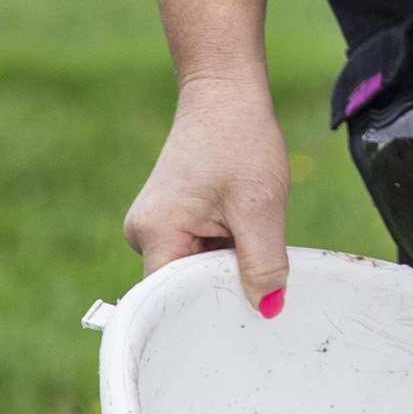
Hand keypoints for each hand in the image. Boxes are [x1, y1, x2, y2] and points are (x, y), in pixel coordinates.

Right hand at [124, 66, 295, 313]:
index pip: (171, 302)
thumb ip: (263, 262)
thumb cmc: (240, 140)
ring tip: (251, 235)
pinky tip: (243, 229)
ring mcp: (154, 226)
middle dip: (223, 287)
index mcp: (155, 234)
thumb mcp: (260, 205)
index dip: (208, 313)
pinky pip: (196, 252)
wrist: (224, 94)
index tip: (243, 319)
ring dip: (227, 265)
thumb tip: (269, 310)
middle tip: (263, 281)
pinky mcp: (169, 219)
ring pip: (194, 270)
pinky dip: (223, 249)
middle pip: (183, 288)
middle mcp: (143, 235)